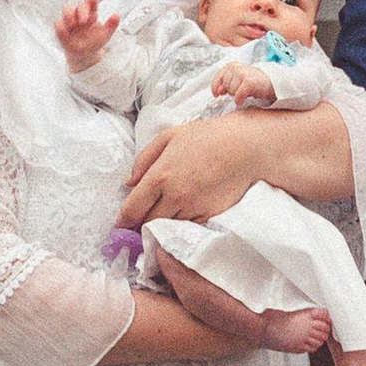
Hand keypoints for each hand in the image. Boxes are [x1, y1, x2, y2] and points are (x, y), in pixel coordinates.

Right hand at [58, 0, 116, 68]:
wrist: (84, 55)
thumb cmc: (94, 42)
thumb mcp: (105, 35)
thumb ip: (111, 25)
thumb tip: (117, 15)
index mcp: (91, 14)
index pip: (91, 4)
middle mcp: (80, 15)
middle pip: (79, 5)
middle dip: (81, 10)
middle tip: (84, 21)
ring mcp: (70, 21)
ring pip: (66, 8)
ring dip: (69, 14)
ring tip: (74, 24)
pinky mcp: (61, 28)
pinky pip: (58, 23)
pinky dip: (61, 25)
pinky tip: (66, 31)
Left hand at [122, 112, 292, 227]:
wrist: (246, 148)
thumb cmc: (207, 137)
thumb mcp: (170, 137)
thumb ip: (144, 159)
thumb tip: (129, 182)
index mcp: (160, 176)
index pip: (131, 209)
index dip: (122, 221)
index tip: (120, 226)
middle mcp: (174, 196)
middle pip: (147, 224)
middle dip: (140, 226)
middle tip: (139, 223)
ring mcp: (193, 208)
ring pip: (167, 228)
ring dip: (161, 226)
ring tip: (161, 218)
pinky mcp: (209, 216)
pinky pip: (187, 227)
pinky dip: (181, 224)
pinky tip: (183, 214)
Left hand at [210, 55, 277, 107]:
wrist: (272, 82)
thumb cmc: (254, 82)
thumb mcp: (238, 80)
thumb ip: (225, 84)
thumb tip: (218, 92)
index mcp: (232, 65)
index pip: (217, 78)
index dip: (215, 87)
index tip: (217, 95)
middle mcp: (236, 67)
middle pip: (225, 86)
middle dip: (231, 91)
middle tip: (241, 90)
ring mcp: (242, 73)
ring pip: (231, 91)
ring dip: (237, 95)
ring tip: (245, 92)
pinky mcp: (248, 82)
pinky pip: (238, 96)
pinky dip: (240, 100)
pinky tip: (244, 99)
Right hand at [261, 306, 332, 355]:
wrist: (261, 328)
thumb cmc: (271, 317)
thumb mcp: (289, 310)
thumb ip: (302, 313)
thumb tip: (312, 314)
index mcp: (305, 315)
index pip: (325, 316)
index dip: (327, 318)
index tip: (326, 319)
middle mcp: (306, 327)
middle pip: (325, 330)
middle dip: (325, 329)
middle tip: (322, 329)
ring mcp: (303, 338)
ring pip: (320, 341)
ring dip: (319, 339)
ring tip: (314, 337)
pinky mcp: (297, 347)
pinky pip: (311, 349)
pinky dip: (312, 346)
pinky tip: (307, 343)